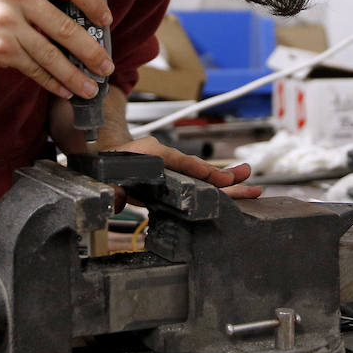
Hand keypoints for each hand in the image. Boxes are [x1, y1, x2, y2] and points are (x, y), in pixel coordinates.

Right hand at [0, 0, 112, 98]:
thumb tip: (81, 21)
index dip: (95, 5)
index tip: (106, 21)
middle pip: (67, 26)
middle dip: (92, 51)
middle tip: (105, 65)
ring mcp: (7, 22)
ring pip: (53, 54)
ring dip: (76, 75)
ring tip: (90, 86)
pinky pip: (35, 69)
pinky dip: (52, 82)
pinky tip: (63, 89)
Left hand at [103, 135, 262, 199]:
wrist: (101, 162)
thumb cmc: (104, 167)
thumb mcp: (103, 177)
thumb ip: (110, 191)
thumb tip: (116, 200)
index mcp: (147, 152)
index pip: (174, 159)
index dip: (193, 167)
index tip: (212, 175)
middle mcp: (164, 157)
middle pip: (196, 167)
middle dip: (221, 174)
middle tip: (245, 176)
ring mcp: (171, 169)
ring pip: (202, 176)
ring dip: (226, 182)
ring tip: (251, 186)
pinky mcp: (174, 181)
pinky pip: (198, 185)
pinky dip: (217, 190)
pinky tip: (235, 194)